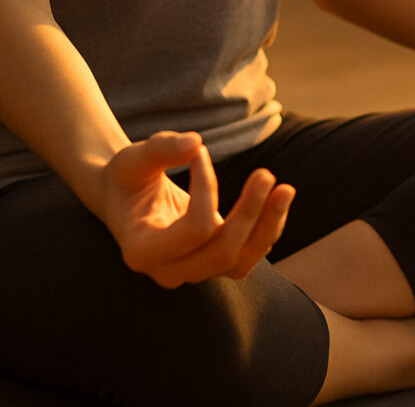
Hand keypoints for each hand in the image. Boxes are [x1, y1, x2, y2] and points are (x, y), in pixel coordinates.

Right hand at [99, 131, 293, 287]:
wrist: (128, 198)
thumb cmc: (129, 177)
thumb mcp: (134, 158)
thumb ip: (160, 149)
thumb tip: (195, 143)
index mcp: (141, 251)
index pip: (194, 230)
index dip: (208, 191)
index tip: (202, 153)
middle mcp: (168, 271)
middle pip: (221, 253)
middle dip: (249, 214)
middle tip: (265, 173)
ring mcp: (193, 272)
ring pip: (242, 262)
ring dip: (268, 225)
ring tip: (286, 189)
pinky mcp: (215, 264)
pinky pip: (250, 254)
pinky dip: (268, 227)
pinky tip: (278, 198)